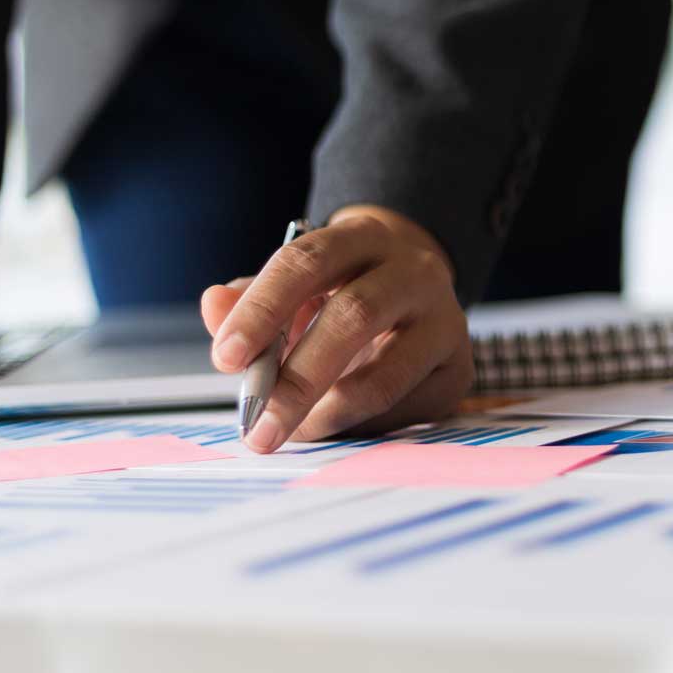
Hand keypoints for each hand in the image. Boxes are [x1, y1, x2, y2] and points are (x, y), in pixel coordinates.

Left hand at [202, 206, 473, 450]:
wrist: (417, 294)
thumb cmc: (341, 292)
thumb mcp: (296, 287)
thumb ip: (250, 301)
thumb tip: (213, 305)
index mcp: (362, 239)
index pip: (308, 261)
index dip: (263, 308)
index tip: (225, 359)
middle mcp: (414, 272)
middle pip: (355, 316)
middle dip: (298, 378)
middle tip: (256, 423)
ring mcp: (445, 321)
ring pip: (386, 375)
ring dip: (328, 414)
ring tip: (292, 433)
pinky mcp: (459, 370)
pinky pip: (404, 410)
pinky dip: (360, 428)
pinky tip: (335, 427)